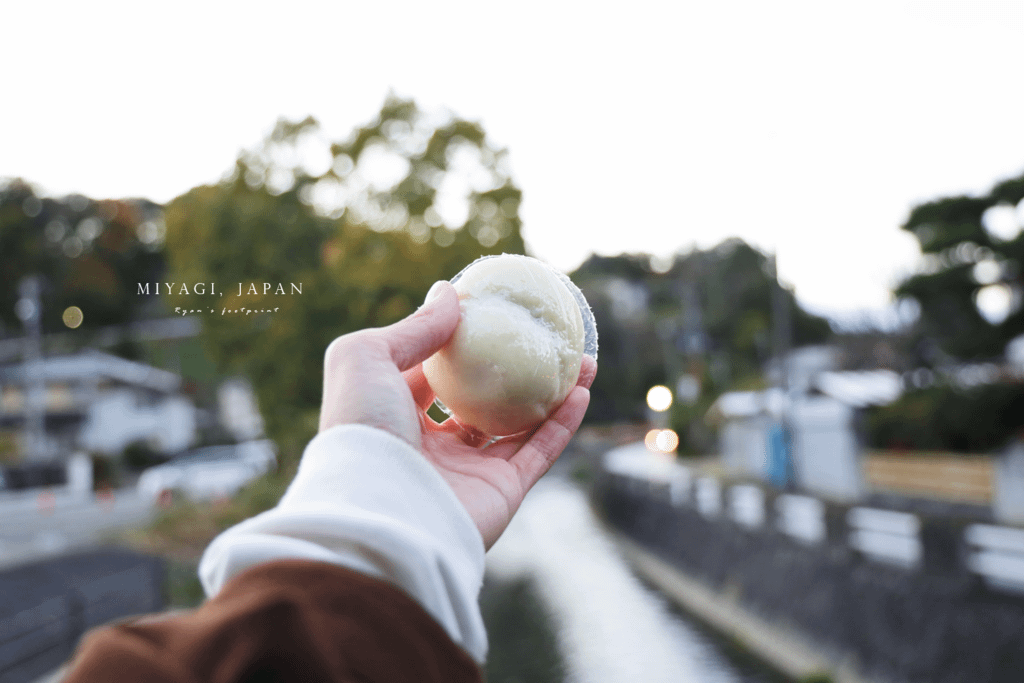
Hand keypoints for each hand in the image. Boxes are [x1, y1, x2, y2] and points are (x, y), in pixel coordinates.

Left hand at [320, 280, 595, 548]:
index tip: (490, 316)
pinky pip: (538, 452)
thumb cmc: (362, 428)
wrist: (379, 514)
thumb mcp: (367, 358)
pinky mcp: (499, 493)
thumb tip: (449, 292)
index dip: (460, 345)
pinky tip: (582, 391)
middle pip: (482, 399)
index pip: (432, 375)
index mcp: (393, 415)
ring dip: (552, 393)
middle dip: (514, 370)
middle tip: (543, 340)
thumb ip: (413, 326)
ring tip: (580, 361)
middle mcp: (430, 445)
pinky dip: (562, 424)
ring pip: (518, 425)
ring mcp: (467, 471)